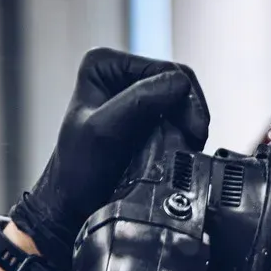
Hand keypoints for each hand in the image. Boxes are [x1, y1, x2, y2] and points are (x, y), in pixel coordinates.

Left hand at [11, 48, 209, 270]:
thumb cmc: (78, 172)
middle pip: (177, 82)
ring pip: (182, 100)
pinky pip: (178, 117)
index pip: (164, 69)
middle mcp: (119, 75)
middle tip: (195, 139)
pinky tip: (183, 146)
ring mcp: (134, 95)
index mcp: (103, 65)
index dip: (185, 98)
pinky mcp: (145, 117)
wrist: (74, 205)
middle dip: (190, 112)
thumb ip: (139, 101)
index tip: (194, 128)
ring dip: (190, 123)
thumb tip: (180, 84)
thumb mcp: (105, 131)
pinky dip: (185, 132)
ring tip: (189, 146)